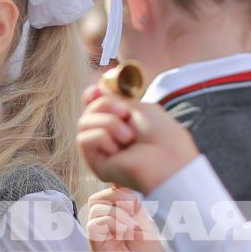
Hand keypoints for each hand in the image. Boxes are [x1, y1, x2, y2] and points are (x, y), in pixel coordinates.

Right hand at [77, 88, 201, 193]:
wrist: (166, 160)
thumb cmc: (161, 135)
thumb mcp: (138, 107)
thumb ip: (114, 98)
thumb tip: (96, 88)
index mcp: (121, 121)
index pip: (94, 105)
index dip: (92, 95)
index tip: (97, 90)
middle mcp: (109, 135)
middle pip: (88, 111)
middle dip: (104, 105)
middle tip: (125, 113)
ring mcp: (102, 148)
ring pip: (84, 123)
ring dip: (107, 123)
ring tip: (128, 136)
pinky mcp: (96, 162)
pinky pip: (84, 139)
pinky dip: (102, 138)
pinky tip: (118, 149)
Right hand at [84, 186, 163, 251]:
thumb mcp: (146, 225)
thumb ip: (134, 206)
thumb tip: (122, 184)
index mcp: (118, 216)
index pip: (109, 192)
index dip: (120, 188)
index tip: (137, 199)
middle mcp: (106, 224)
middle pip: (98, 196)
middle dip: (117, 195)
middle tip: (134, 207)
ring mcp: (99, 234)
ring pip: (95, 206)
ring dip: (117, 211)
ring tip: (131, 227)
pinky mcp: (96, 244)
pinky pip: (95, 223)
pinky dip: (112, 222)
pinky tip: (125, 232)